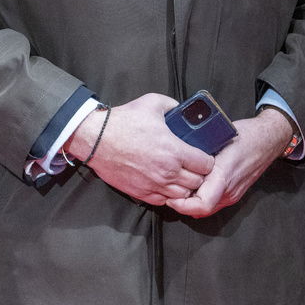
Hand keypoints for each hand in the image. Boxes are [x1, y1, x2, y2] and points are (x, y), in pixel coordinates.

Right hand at [66, 93, 213, 205]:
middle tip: (195, 167)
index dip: (209, 161)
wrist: (95, 139)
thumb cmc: (125, 120)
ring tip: (183, 177)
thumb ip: (174, 106)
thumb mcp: (154, 103)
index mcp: (175, 151)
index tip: (204, 156)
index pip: (207, 165)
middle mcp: (168, 172)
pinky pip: (164, 201)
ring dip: (186, 187)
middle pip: (198, 183)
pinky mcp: (140, 193)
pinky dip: (169, 195)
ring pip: (182, 196)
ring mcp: (154, 185)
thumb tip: (183, 110)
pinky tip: (167, 184)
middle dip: (200, 175)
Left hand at [165, 107, 293, 217]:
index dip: (182, 206)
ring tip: (179, 188)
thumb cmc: (247, 135)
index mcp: (224, 175)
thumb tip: (177, 153)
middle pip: (200, 210)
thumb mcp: (220, 137)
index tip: (170, 197)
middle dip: (182, 205)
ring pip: (206, 208)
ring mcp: (233, 194)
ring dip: (191, 202)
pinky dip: (201, 199)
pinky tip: (193, 187)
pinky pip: (214, 203)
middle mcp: (229, 190)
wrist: (269, 140)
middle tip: (169, 192)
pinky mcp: (235, 193)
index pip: (201, 205)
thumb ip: (200, 152)